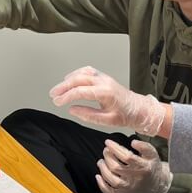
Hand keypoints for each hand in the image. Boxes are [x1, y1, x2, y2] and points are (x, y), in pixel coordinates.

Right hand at [49, 66, 165, 134]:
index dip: (66, 96)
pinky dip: (76, 74)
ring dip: (68, 80)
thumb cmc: (126, 115)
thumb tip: (72, 110)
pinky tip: (70, 79)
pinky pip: (87, 71)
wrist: (138, 109)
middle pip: (78, 79)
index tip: (57, 102)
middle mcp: (104, 82)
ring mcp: (104, 78)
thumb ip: (88, 115)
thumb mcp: (107, 121)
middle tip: (53, 94)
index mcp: (105, 93)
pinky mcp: (104, 77)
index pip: (80, 91)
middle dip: (63, 87)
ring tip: (58, 88)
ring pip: (82, 73)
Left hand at [96, 139, 171, 192]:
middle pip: (117, 168)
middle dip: (108, 157)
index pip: (127, 157)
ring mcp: (129, 188)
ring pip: (113, 180)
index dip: (115, 148)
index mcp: (144, 167)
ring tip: (101, 161)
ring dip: (103, 169)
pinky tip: (98, 177)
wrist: (155, 185)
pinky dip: (102, 186)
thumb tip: (133, 142)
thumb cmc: (151, 167)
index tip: (108, 142)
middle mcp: (136, 178)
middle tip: (105, 151)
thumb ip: (144, 146)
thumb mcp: (153, 154)